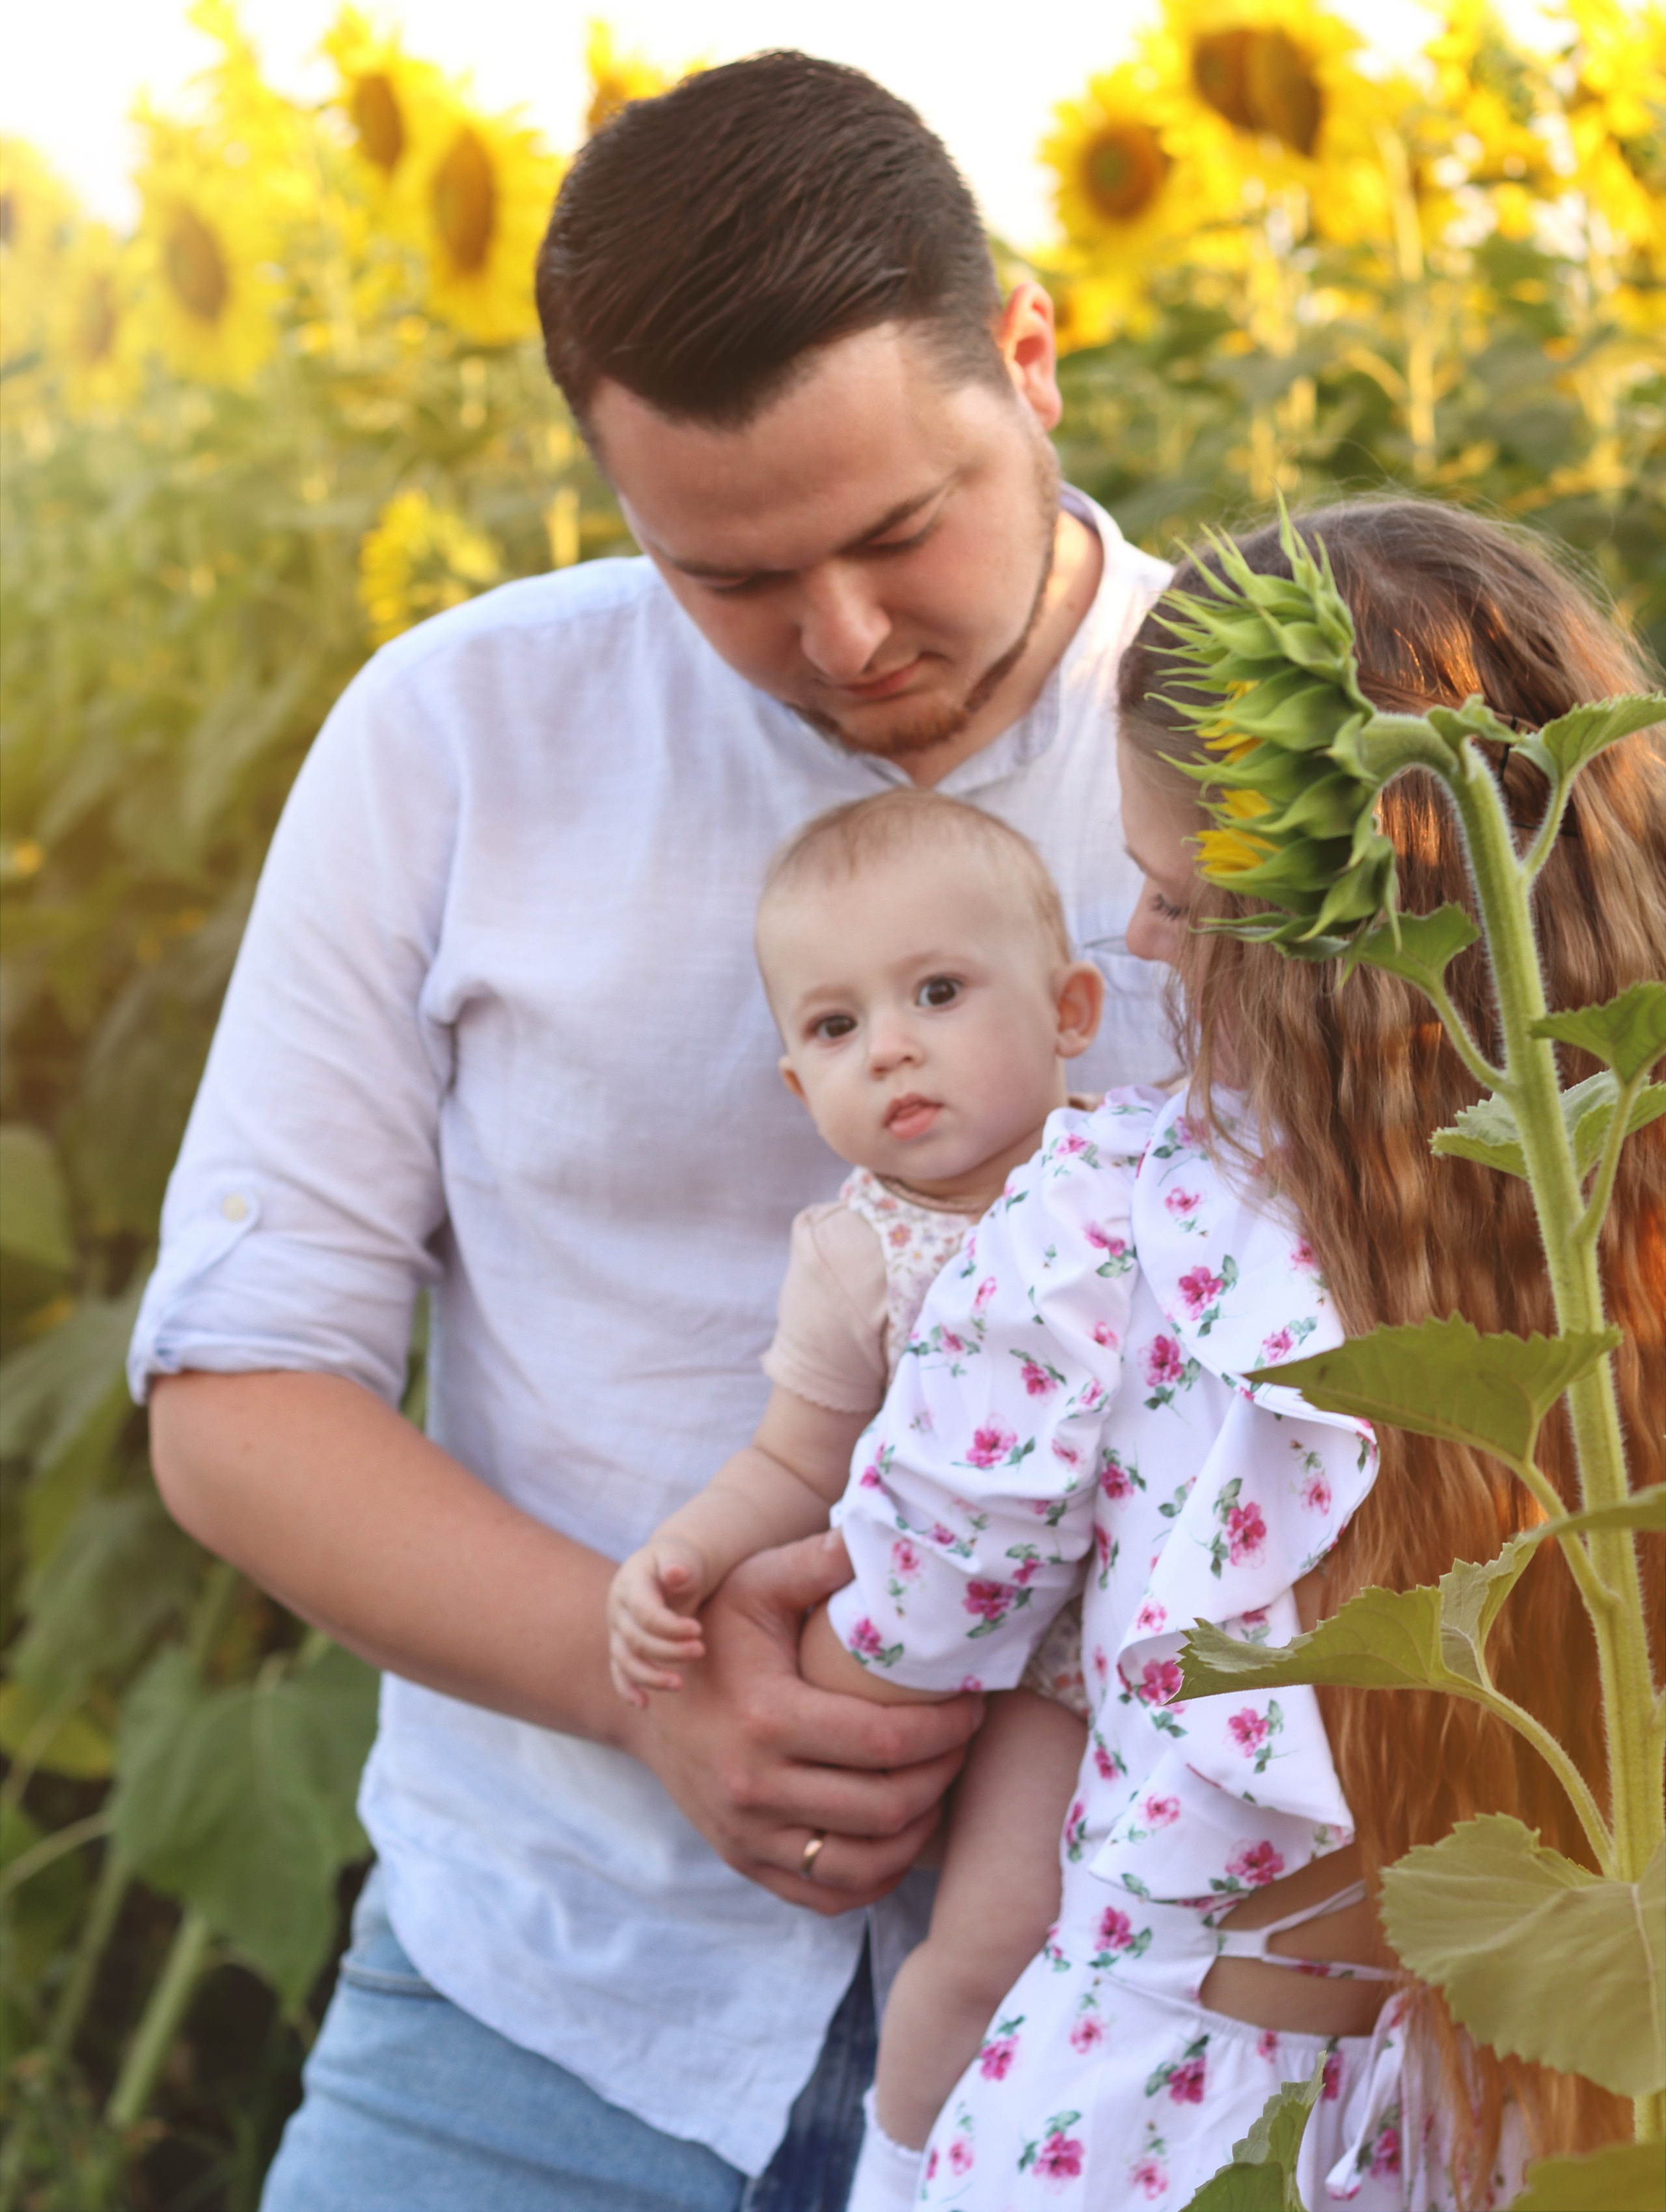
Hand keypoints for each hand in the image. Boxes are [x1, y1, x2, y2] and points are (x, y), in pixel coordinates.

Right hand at [607, 1536, 710, 1704]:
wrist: (671, 1567)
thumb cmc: (681, 1561)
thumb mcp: (682, 1556)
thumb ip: (678, 1564)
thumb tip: (675, 1572)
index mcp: (631, 1582)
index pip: (644, 1611)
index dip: (670, 1626)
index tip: (698, 1630)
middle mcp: (618, 1606)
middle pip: (636, 1639)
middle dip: (669, 1650)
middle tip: (700, 1650)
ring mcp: (617, 1628)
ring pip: (625, 1659)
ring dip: (650, 1676)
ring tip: (679, 1684)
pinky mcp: (622, 1645)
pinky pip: (618, 1671)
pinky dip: (627, 1689)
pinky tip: (643, 1704)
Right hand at [622, 1532, 983, 1915]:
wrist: (647, 1693)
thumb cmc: (715, 1630)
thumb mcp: (755, 1583)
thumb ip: (818, 1561)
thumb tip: (885, 1536)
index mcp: (766, 1718)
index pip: (885, 1740)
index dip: (945, 1728)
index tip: (971, 1704)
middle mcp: (754, 1787)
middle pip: (885, 1808)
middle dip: (942, 1776)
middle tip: (963, 1742)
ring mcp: (747, 1833)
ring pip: (862, 1864)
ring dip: (917, 1833)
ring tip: (938, 1788)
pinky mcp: (744, 1860)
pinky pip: (826, 1895)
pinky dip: (875, 1877)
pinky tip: (898, 1836)